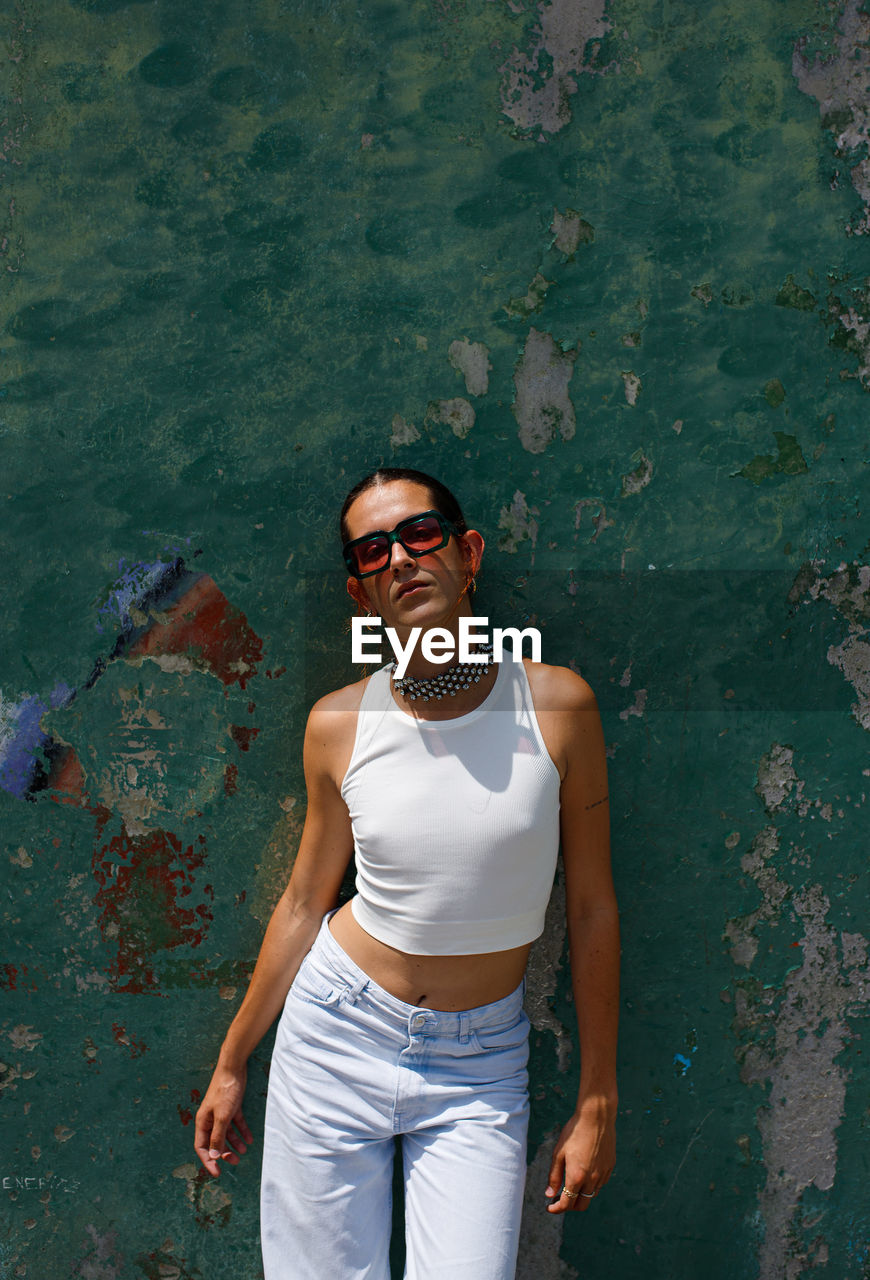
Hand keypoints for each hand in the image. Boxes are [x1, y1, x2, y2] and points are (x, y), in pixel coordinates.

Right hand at [194, 1061, 253, 1176]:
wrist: (234, 1067)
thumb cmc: (225, 1091)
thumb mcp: (222, 1117)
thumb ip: (218, 1137)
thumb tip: (213, 1156)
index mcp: (202, 1121)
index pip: (202, 1147)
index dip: (208, 1161)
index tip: (217, 1173)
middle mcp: (210, 1118)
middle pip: (215, 1141)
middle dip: (224, 1153)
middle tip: (235, 1162)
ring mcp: (221, 1112)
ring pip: (226, 1133)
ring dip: (234, 1143)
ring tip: (244, 1151)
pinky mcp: (232, 1106)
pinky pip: (236, 1123)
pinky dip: (242, 1131)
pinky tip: (249, 1139)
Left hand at [544, 1093, 615, 1213]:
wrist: (596, 1117)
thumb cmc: (574, 1132)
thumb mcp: (559, 1153)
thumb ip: (554, 1176)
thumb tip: (549, 1194)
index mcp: (577, 1176)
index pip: (567, 1203)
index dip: (556, 1208)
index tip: (549, 1207)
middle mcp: (592, 1179)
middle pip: (581, 1205)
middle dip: (569, 1206)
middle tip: (559, 1198)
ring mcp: (603, 1174)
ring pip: (591, 1195)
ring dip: (580, 1195)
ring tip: (571, 1185)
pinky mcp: (610, 1167)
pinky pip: (600, 1184)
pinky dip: (591, 1185)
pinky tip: (584, 1174)